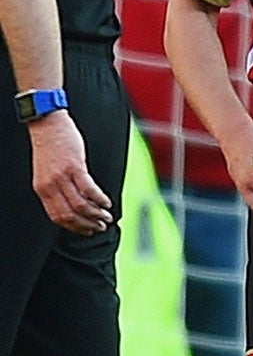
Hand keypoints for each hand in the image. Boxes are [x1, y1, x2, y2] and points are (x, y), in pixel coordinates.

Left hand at [27, 112, 112, 234]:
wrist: (46, 125)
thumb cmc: (49, 146)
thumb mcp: (46, 172)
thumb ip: (56, 188)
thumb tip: (72, 203)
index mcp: (42, 189)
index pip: (58, 217)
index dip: (75, 227)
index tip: (88, 230)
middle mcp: (50, 186)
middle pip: (70, 214)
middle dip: (88, 224)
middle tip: (101, 226)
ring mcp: (61, 177)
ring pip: (80, 205)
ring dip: (96, 214)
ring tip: (107, 216)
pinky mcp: (74, 167)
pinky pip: (89, 189)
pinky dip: (100, 199)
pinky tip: (107, 202)